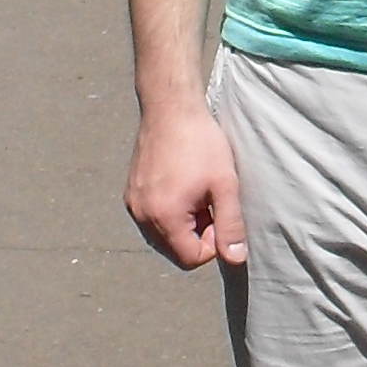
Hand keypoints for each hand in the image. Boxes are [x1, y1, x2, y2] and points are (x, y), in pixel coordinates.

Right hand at [124, 98, 246, 270]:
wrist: (170, 107)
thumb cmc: (200, 142)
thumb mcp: (224, 184)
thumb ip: (231, 225)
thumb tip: (236, 258)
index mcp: (163, 217)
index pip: (191, 258)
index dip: (213, 242)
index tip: (219, 212)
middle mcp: (141, 215)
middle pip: (175, 249)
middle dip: (197, 233)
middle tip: (208, 200)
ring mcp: (132, 204)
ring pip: (164, 235)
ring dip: (184, 223)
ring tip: (196, 191)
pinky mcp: (130, 192)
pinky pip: (152, 218)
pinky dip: (169, 211)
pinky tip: (182, 184)